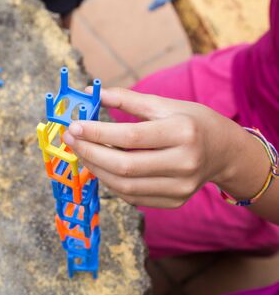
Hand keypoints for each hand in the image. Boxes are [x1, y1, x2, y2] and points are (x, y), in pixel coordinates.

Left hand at [62, 87, 247, 207]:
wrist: (223, 151)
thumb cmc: (192, 121)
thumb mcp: (165, 104)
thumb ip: (128, 99)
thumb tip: (94, 93)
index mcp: (183, 132)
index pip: (130, 136)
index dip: (97, 133)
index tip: (74, 126)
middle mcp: (184, 163)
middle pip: (124, 167)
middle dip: (90, 153)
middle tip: (71, 140)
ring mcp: (181, 187)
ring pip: (125, 187)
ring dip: (96, 170)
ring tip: (81, 153)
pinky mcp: (175, 201)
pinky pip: (133, 197)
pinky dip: (112, 183)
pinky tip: (101, 167)